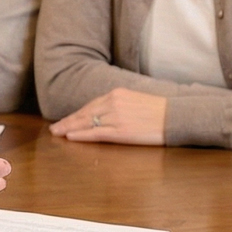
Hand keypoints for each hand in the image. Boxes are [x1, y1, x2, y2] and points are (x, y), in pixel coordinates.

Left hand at [49, 89, 167, 144]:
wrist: (176, 116)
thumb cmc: (160, 111)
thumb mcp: (135, 100)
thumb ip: (119, 104)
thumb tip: (105, 113)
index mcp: (117, 93)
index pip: (90, 105)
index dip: (76, 114)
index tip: (65, 119)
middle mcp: (113, 103)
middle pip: (84, 113)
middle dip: (68, 121)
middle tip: (54, 128)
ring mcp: (116, 117)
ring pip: (87, 123)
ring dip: (70, 128)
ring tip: (57, 133)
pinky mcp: (121, 131)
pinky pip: (96, 133)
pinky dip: (81, 135)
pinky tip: (70, 137)